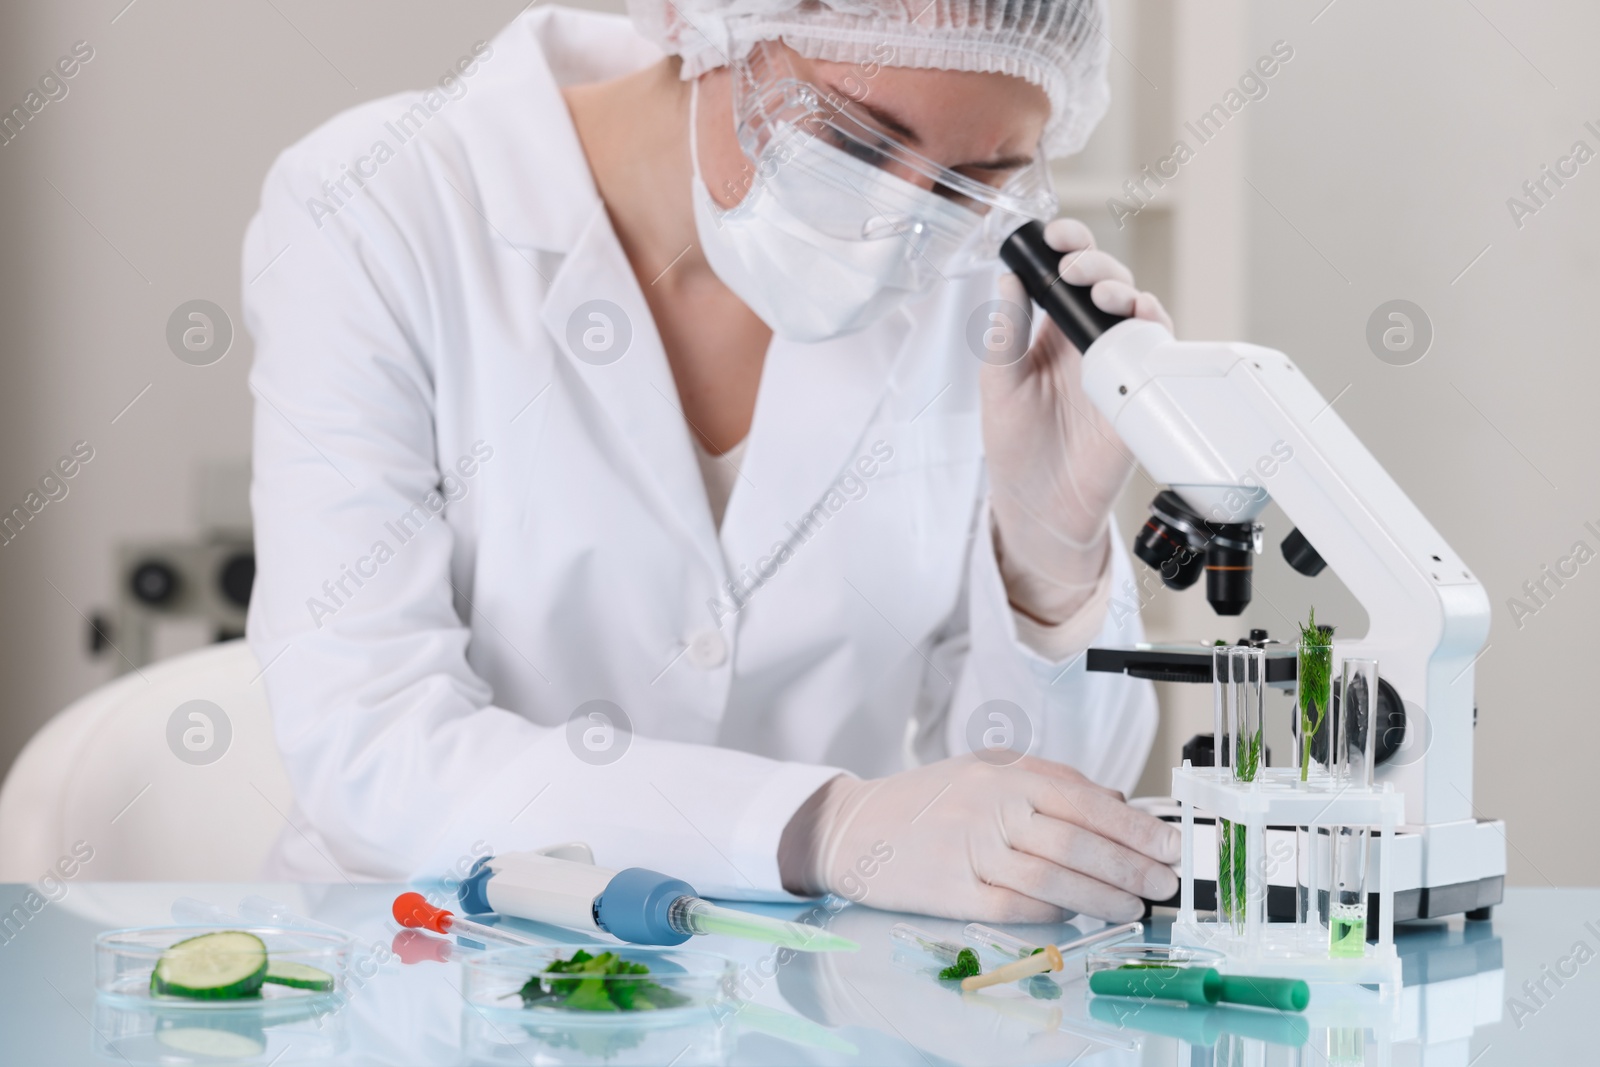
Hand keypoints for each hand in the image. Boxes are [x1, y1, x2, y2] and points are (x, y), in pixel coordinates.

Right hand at [781, 755, 1179, 921]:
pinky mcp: (953, 891)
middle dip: (1129, 866)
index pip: (1083, 800)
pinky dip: (1051, 914)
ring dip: (1101, 896)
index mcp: (1004, 772)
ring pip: (1052, 877)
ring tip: (1133, 907)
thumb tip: (1115, 807)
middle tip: (1163, 882)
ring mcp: (971, 849)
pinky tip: (1077, 916)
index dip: (1133, 828)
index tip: (1168, 845)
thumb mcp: (986, 771)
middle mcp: (990, 806)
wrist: (854, 827)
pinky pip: (1015, 906)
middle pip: (1075, 841)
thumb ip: (1048, 783)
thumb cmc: (926, 801)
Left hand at [980, 218, 1172, 624]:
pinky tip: (1137, 315)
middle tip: (1075, 267)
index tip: (1055, 236)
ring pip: (1135, 306)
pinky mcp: (1139, 389)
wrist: (1042, 506)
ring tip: (1103, 292)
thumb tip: (1006, 279)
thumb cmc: (1018, 448)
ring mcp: (1118, 362)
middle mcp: (1088, 340)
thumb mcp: (998, 386)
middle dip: (1095, 262)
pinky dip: (1152, 325)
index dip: (1067, 246)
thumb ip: (1004, 335)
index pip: (1064, 274)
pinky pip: (1157, 349)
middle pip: (1105, 280)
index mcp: (1051, 332)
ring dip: (1123, 289)